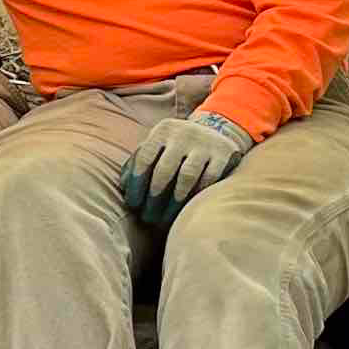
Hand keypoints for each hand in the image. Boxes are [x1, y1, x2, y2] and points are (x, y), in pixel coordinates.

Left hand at [120, 113, 253, 226]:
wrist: (217, 129)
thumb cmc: (177, 145)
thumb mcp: (158, 145)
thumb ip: (140, 161)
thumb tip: (124, 187)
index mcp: (162, 131)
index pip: (144, 158)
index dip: (137, 183)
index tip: (133, 204)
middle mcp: (183, 134)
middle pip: (164, 169)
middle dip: (154, 197)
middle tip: (148, 217)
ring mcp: (205, 143)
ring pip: (186, 176)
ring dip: (174, 201)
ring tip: (165, 219)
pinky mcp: (224, 154)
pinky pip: (209, 179)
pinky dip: (196, 195)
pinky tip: (188, 209)